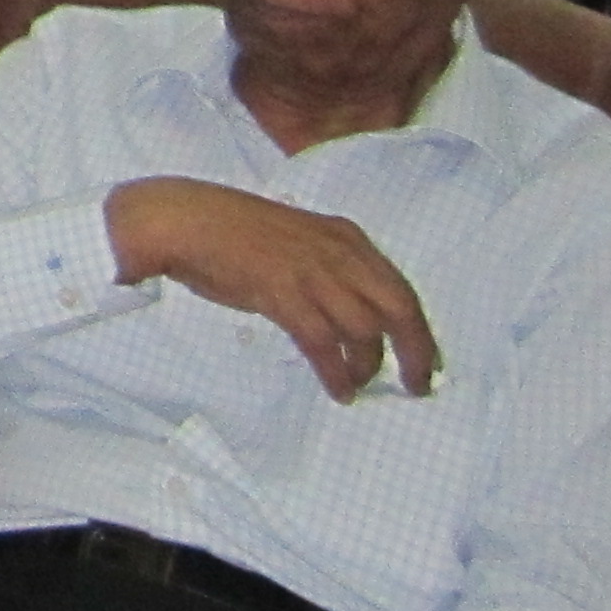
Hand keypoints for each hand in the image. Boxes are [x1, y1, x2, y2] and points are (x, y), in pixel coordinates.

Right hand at [106, 175, 440, 399]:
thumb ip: (329, 267)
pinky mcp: (285, 293)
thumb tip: (352, 311)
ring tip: (359, 388)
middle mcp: (339, 253)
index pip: (401, 287)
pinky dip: (336, 372)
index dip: (418, 328)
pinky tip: (337, 390)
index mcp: (345, 237)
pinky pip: (324, 344)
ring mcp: (312, 272)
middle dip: (416, 351)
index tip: (426, 358)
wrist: (184, 220)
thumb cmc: (233, 230)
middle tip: (418, 384)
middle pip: (399, 309)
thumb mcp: (298, 239)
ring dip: (368, 367)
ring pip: (364, 330)